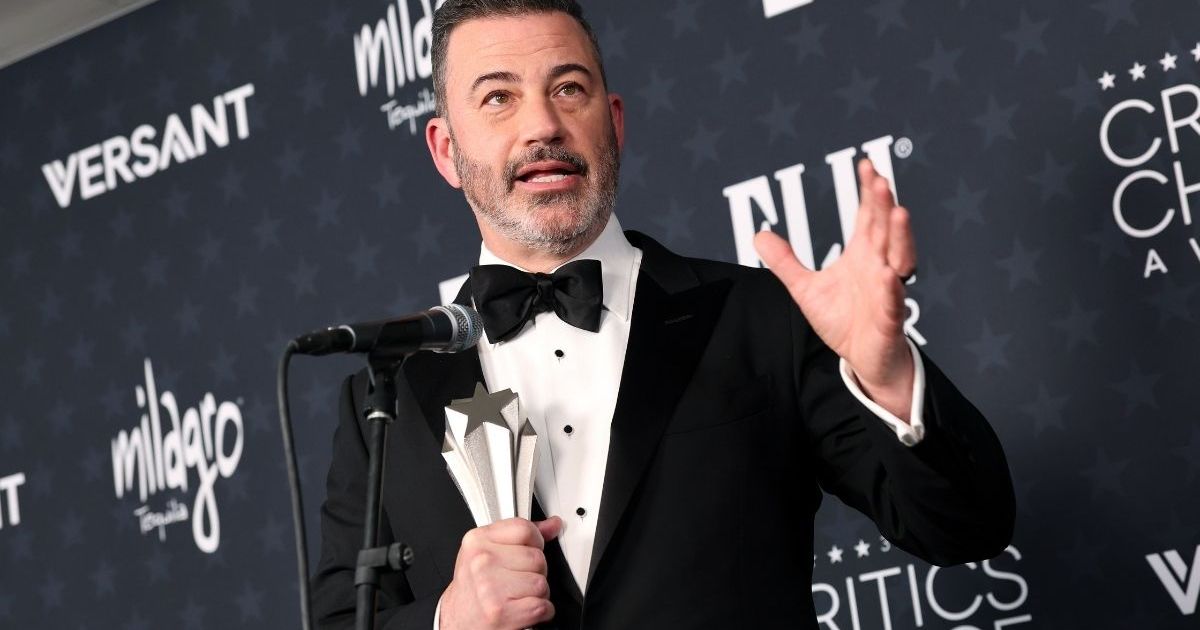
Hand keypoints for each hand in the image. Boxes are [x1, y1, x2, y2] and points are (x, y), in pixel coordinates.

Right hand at [439, 517, 561, 629]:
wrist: (458, 620)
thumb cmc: (474, 588)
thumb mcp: (487, 552)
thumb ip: (520, 536)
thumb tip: (552, 525)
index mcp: (478, 541)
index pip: (524, 529)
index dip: (535, 542)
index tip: (529, 550)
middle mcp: (482, 562)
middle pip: (537, 558)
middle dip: (535, 572)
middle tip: (518, 581)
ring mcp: (491, 587)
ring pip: (541, 583)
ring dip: (537, 594)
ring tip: (519, 596)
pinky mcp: (501, 612)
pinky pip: (542, 606)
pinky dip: (541, 612)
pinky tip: (524, 610)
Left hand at [753, 159, 915, 419]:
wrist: (862, 359)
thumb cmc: (843, 320)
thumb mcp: (805, 289)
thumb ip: (784, 262)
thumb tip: (758, 236)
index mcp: (863, 255)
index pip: (868, 216)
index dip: (868, 191)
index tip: (866, 166)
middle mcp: (879, 266)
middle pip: (884, 229)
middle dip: (884, 205)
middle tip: (881, 181)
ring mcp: (888, 291)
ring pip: (899, 258)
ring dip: (900, 236)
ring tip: (899, 212)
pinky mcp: (890, 318)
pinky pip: (893, 301)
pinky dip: (892, 288)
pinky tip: (890, 275)